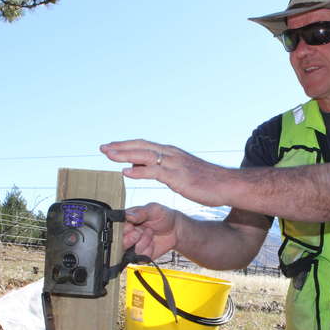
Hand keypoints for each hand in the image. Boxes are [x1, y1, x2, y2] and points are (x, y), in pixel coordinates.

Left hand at [100, 139, 230, 206]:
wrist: (227, 184)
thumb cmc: (209, 181)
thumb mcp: (184, 172)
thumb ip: (167, 170)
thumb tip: (150, 169)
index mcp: (172, 153)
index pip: (145, 145)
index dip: (127, 145)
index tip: (112, 147)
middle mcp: (171, 154)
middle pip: (140, 146)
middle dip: (120, 146)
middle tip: (103, 148)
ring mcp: (174, 164)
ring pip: (143, 155)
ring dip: (124, 154)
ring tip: (108, 155)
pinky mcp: (177, 176)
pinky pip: (153, 171)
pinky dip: (138, 170)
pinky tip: (126, 171)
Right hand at [122, 203, 179, 259]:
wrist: (176, 229)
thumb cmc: (163, 216)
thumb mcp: (153, 209)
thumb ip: (140, 212)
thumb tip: (127, 215)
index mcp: (127, 222)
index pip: (116, 228)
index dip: (123, 230)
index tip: (131, 226)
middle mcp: (127, 235)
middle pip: (119, 243)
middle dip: (129, 239)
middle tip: (138, 232)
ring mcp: (133, 246)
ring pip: (129, 252)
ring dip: (142, 243)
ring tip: (150, 233)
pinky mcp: (141, 256)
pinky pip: (139, 258)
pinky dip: (147, 251)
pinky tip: (152, 243)